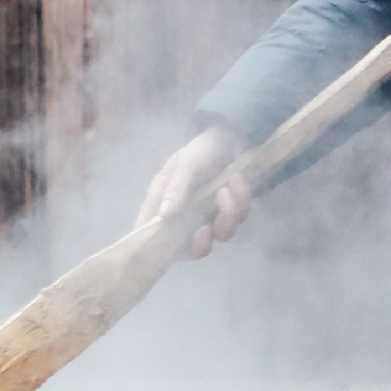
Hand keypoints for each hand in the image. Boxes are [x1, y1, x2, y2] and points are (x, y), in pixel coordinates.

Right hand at [139, 126, 251, 259]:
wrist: (232, 138)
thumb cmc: (201, 150)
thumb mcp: (187, 164)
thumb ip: (177, 188)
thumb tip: (163, 215)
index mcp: (164, 202)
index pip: (151, 233)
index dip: (153, 248)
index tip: (164, 253)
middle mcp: (184, 215)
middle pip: (187, 249)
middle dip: (201, 244)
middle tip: (207, 229)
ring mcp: (209, 216)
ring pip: (218, 235)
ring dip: (226, 216)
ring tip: (226, 190)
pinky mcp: (230, 212)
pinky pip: (238, 218)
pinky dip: (240, 200)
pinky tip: (237, 180)